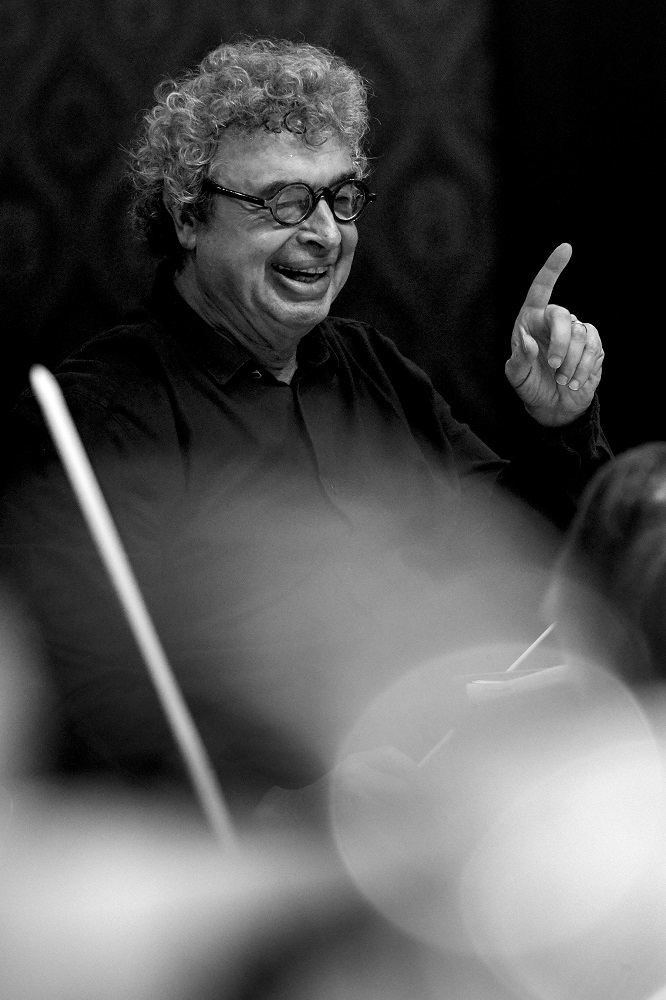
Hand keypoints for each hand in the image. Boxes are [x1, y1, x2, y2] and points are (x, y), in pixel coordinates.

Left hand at [505, 244, 603, 426]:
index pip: (541, 288)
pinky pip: (593, 348)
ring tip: (562, 380)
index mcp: (531, 320)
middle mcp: (554, 321)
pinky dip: (583, 368)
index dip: (553, 268)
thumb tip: (528, 339)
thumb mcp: (516, 376)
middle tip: (553, 365)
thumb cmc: (529, 385)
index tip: (566, 248)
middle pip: (562, 314)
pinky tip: (574, 382)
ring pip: (580, 334)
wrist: (552, 406)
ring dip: (571, 361)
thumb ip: (519, 358)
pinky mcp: (593, 346)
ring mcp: (575, 332)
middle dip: (560, 341)